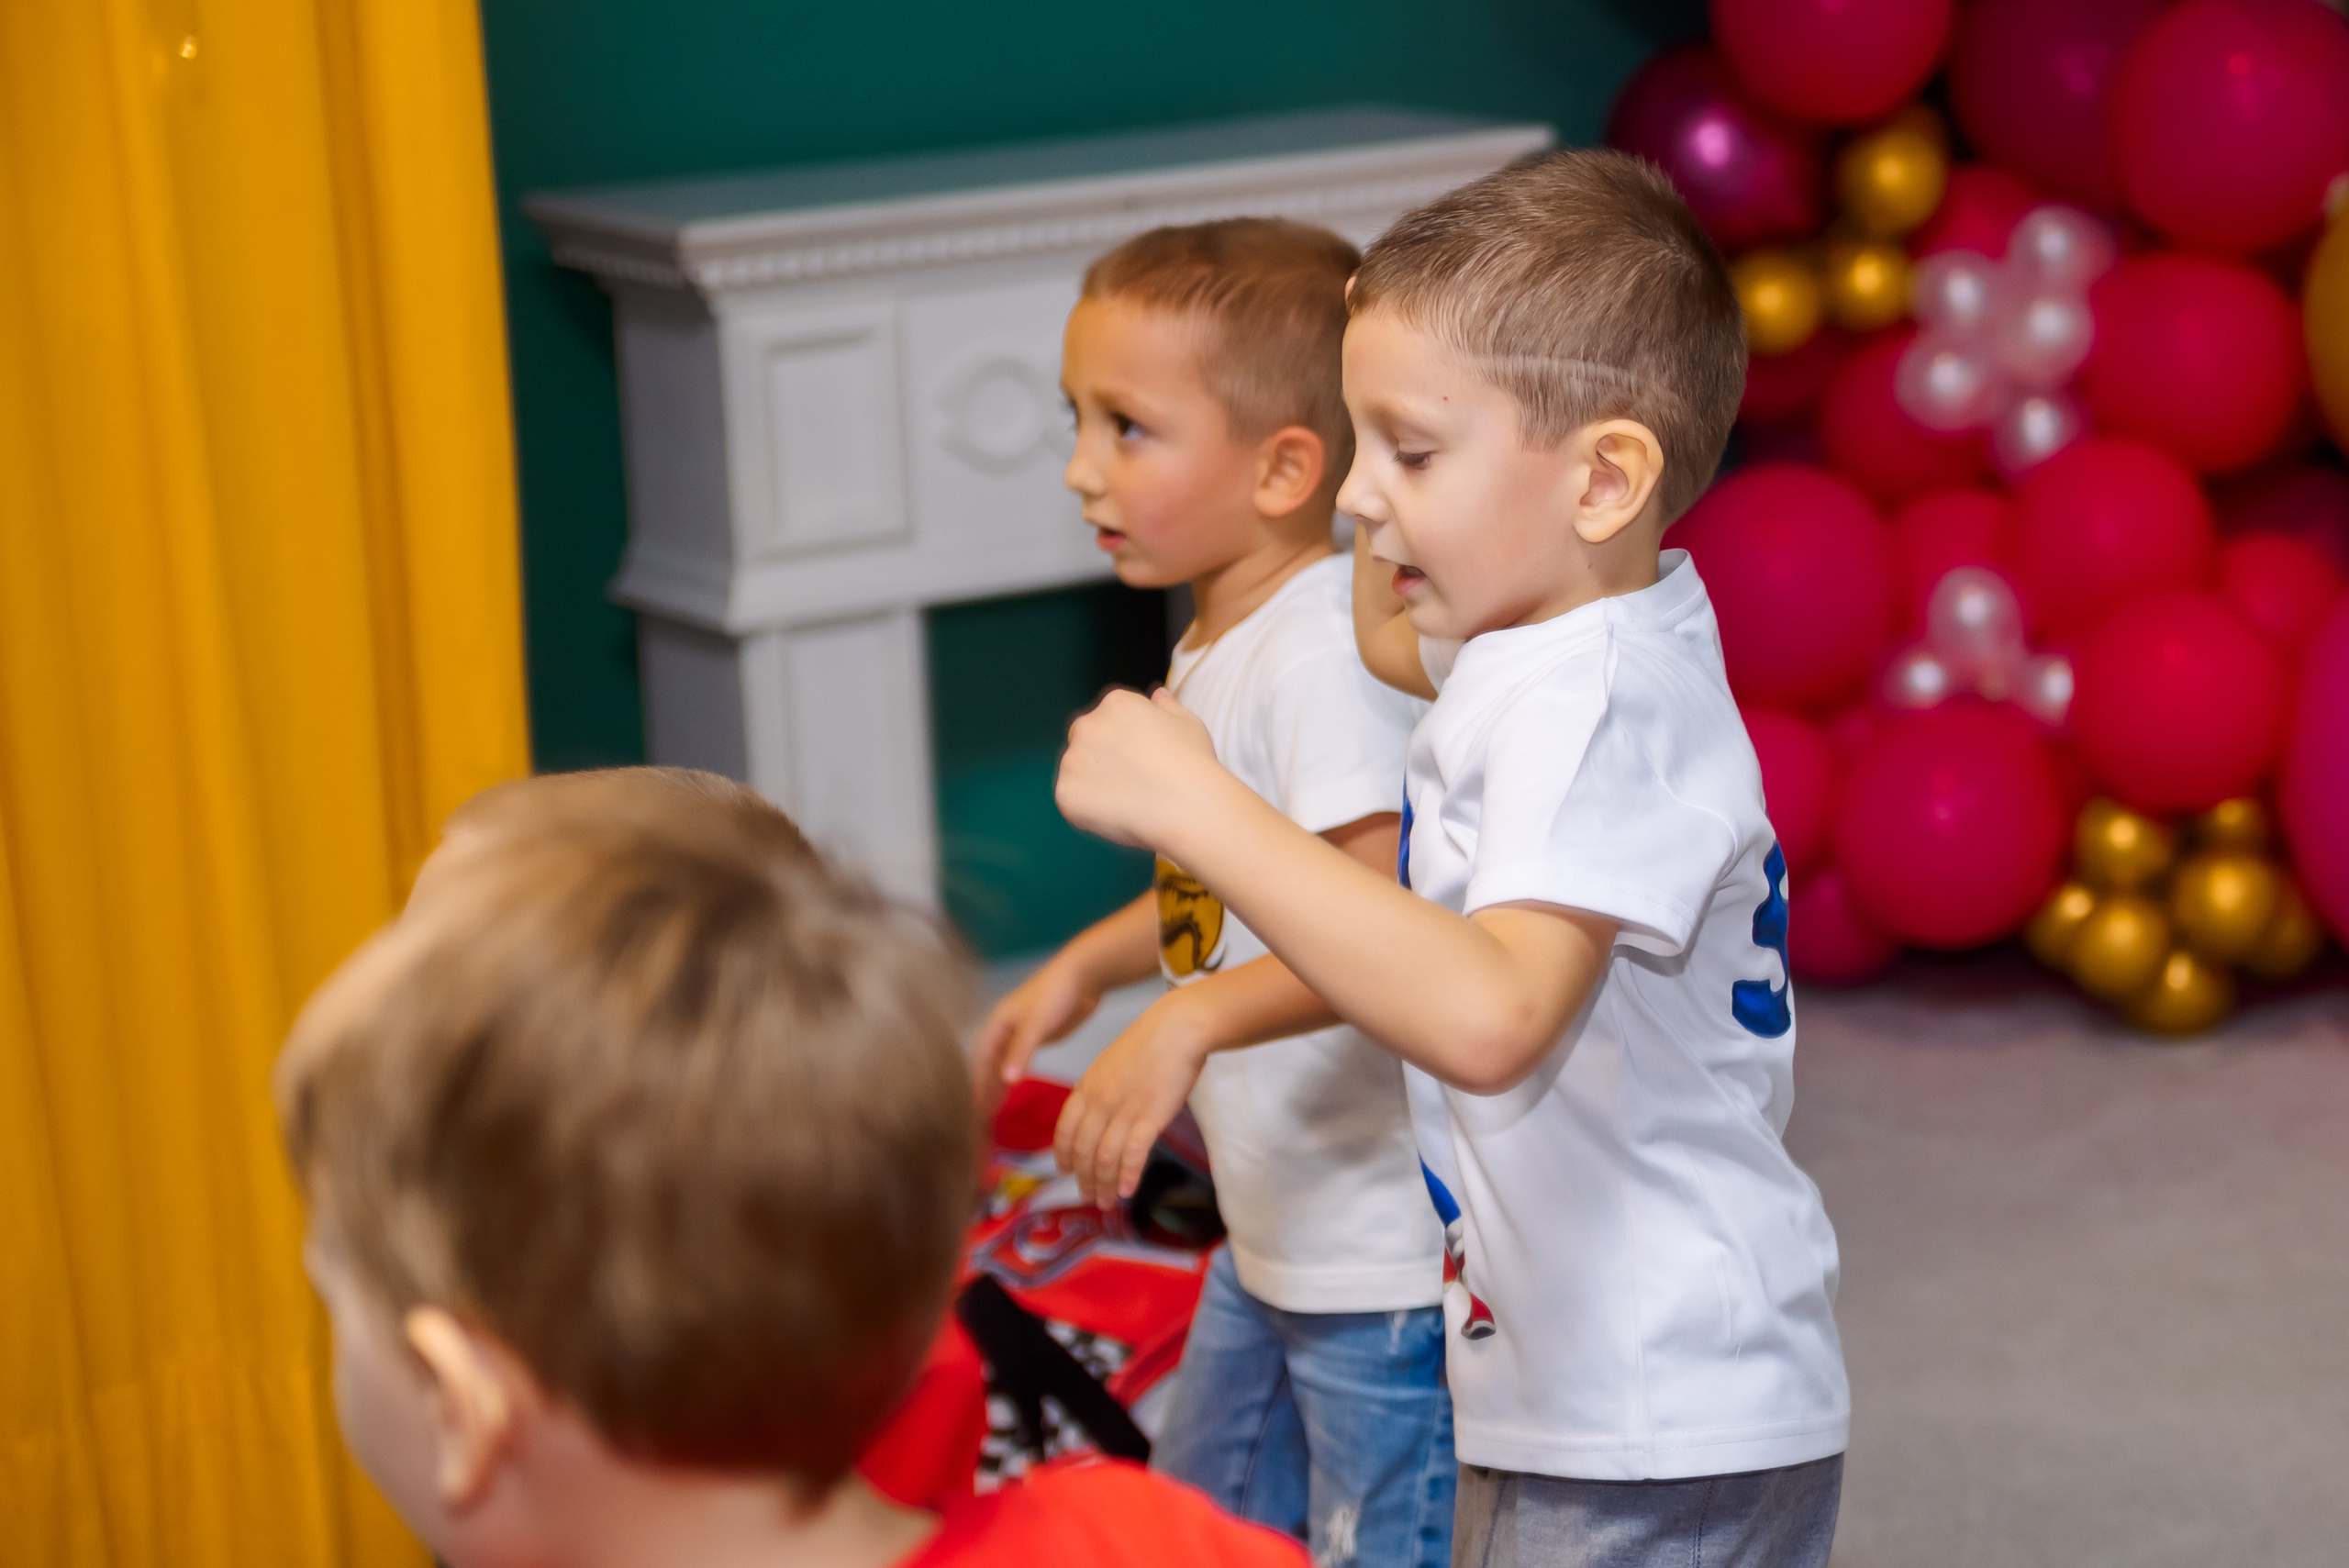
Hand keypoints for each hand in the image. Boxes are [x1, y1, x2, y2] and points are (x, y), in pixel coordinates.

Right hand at [971, 953, 1102, 1112]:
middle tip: (980, 1120)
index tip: (974, 1113)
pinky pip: (1017, 1064)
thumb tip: (1005, 1081)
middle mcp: (1003, 1031)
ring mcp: (1019, 1034)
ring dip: (995, 1088)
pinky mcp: (1035, 1037)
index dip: (976, 1088)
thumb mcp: (1035, 1024)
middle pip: (987, 1067)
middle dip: (983, 1092)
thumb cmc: (1056, 993)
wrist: (1083, 975)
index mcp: (996, 1026)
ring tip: (991, 1113)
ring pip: (1001, 1066)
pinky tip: (1012, 1091)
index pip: (980, 1064)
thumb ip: (1020, 1052)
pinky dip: (1012, 1079)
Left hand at [1053, 992, 1212, 1207]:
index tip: (1064, 1172)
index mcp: (1087, 1087)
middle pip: (1083, 1150)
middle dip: (1084, 1178)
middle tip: (1089, 1196)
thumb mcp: (1112, 1064)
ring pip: (1105, 1158)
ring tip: (1107, 1202)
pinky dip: (1127, 1177)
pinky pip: (1132, 1155)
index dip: (1063, 1155)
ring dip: (1104, 1185)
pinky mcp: (1150, 1117)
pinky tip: (1128, 1191)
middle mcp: (1100, 1102)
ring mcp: (1124, 1110)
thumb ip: (1101, 1091)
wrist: (1178, 1027)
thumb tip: (1099, 1116)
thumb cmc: (1151, 1043)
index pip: (1065, 1130)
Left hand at [1055, 687, 1218, 849]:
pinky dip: (1088, 809)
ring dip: (1092, 783)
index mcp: (1116, 704)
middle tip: (1132, 781)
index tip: (1142, 759)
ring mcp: (1072, 759)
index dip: (1125, 742)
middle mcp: (1088, 725)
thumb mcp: (1188, 723)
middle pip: (1084, 739)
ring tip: (1127, 801)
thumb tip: (1157, 694)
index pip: (1108, 717)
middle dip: (1101, 757)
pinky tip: (1117, 815)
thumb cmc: (1194, 764)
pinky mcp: (1065, 792)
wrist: (1188, 806)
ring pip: (1075, 770)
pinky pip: (1071, 800)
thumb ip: (1167, 706)